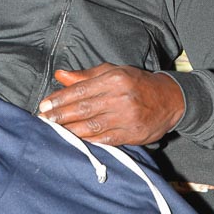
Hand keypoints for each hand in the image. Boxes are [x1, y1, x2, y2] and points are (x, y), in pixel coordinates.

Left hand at [37, 64, 184, 145]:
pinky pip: (106, 139)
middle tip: (44, 120)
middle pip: (84, 108)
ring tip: (54, 132)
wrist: (169, 99)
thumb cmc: (136, 83)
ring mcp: (127, 117)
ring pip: (93, 126)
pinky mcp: (132, 134)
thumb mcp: (113, 72)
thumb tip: (60, 75)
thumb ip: (85, 76)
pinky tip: (75, 141)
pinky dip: (89, 141)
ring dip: (70, 130)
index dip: (60, 99)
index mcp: (114, 79)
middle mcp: (120, 98)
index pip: (81, 90)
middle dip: (61, 116)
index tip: (44, 105)